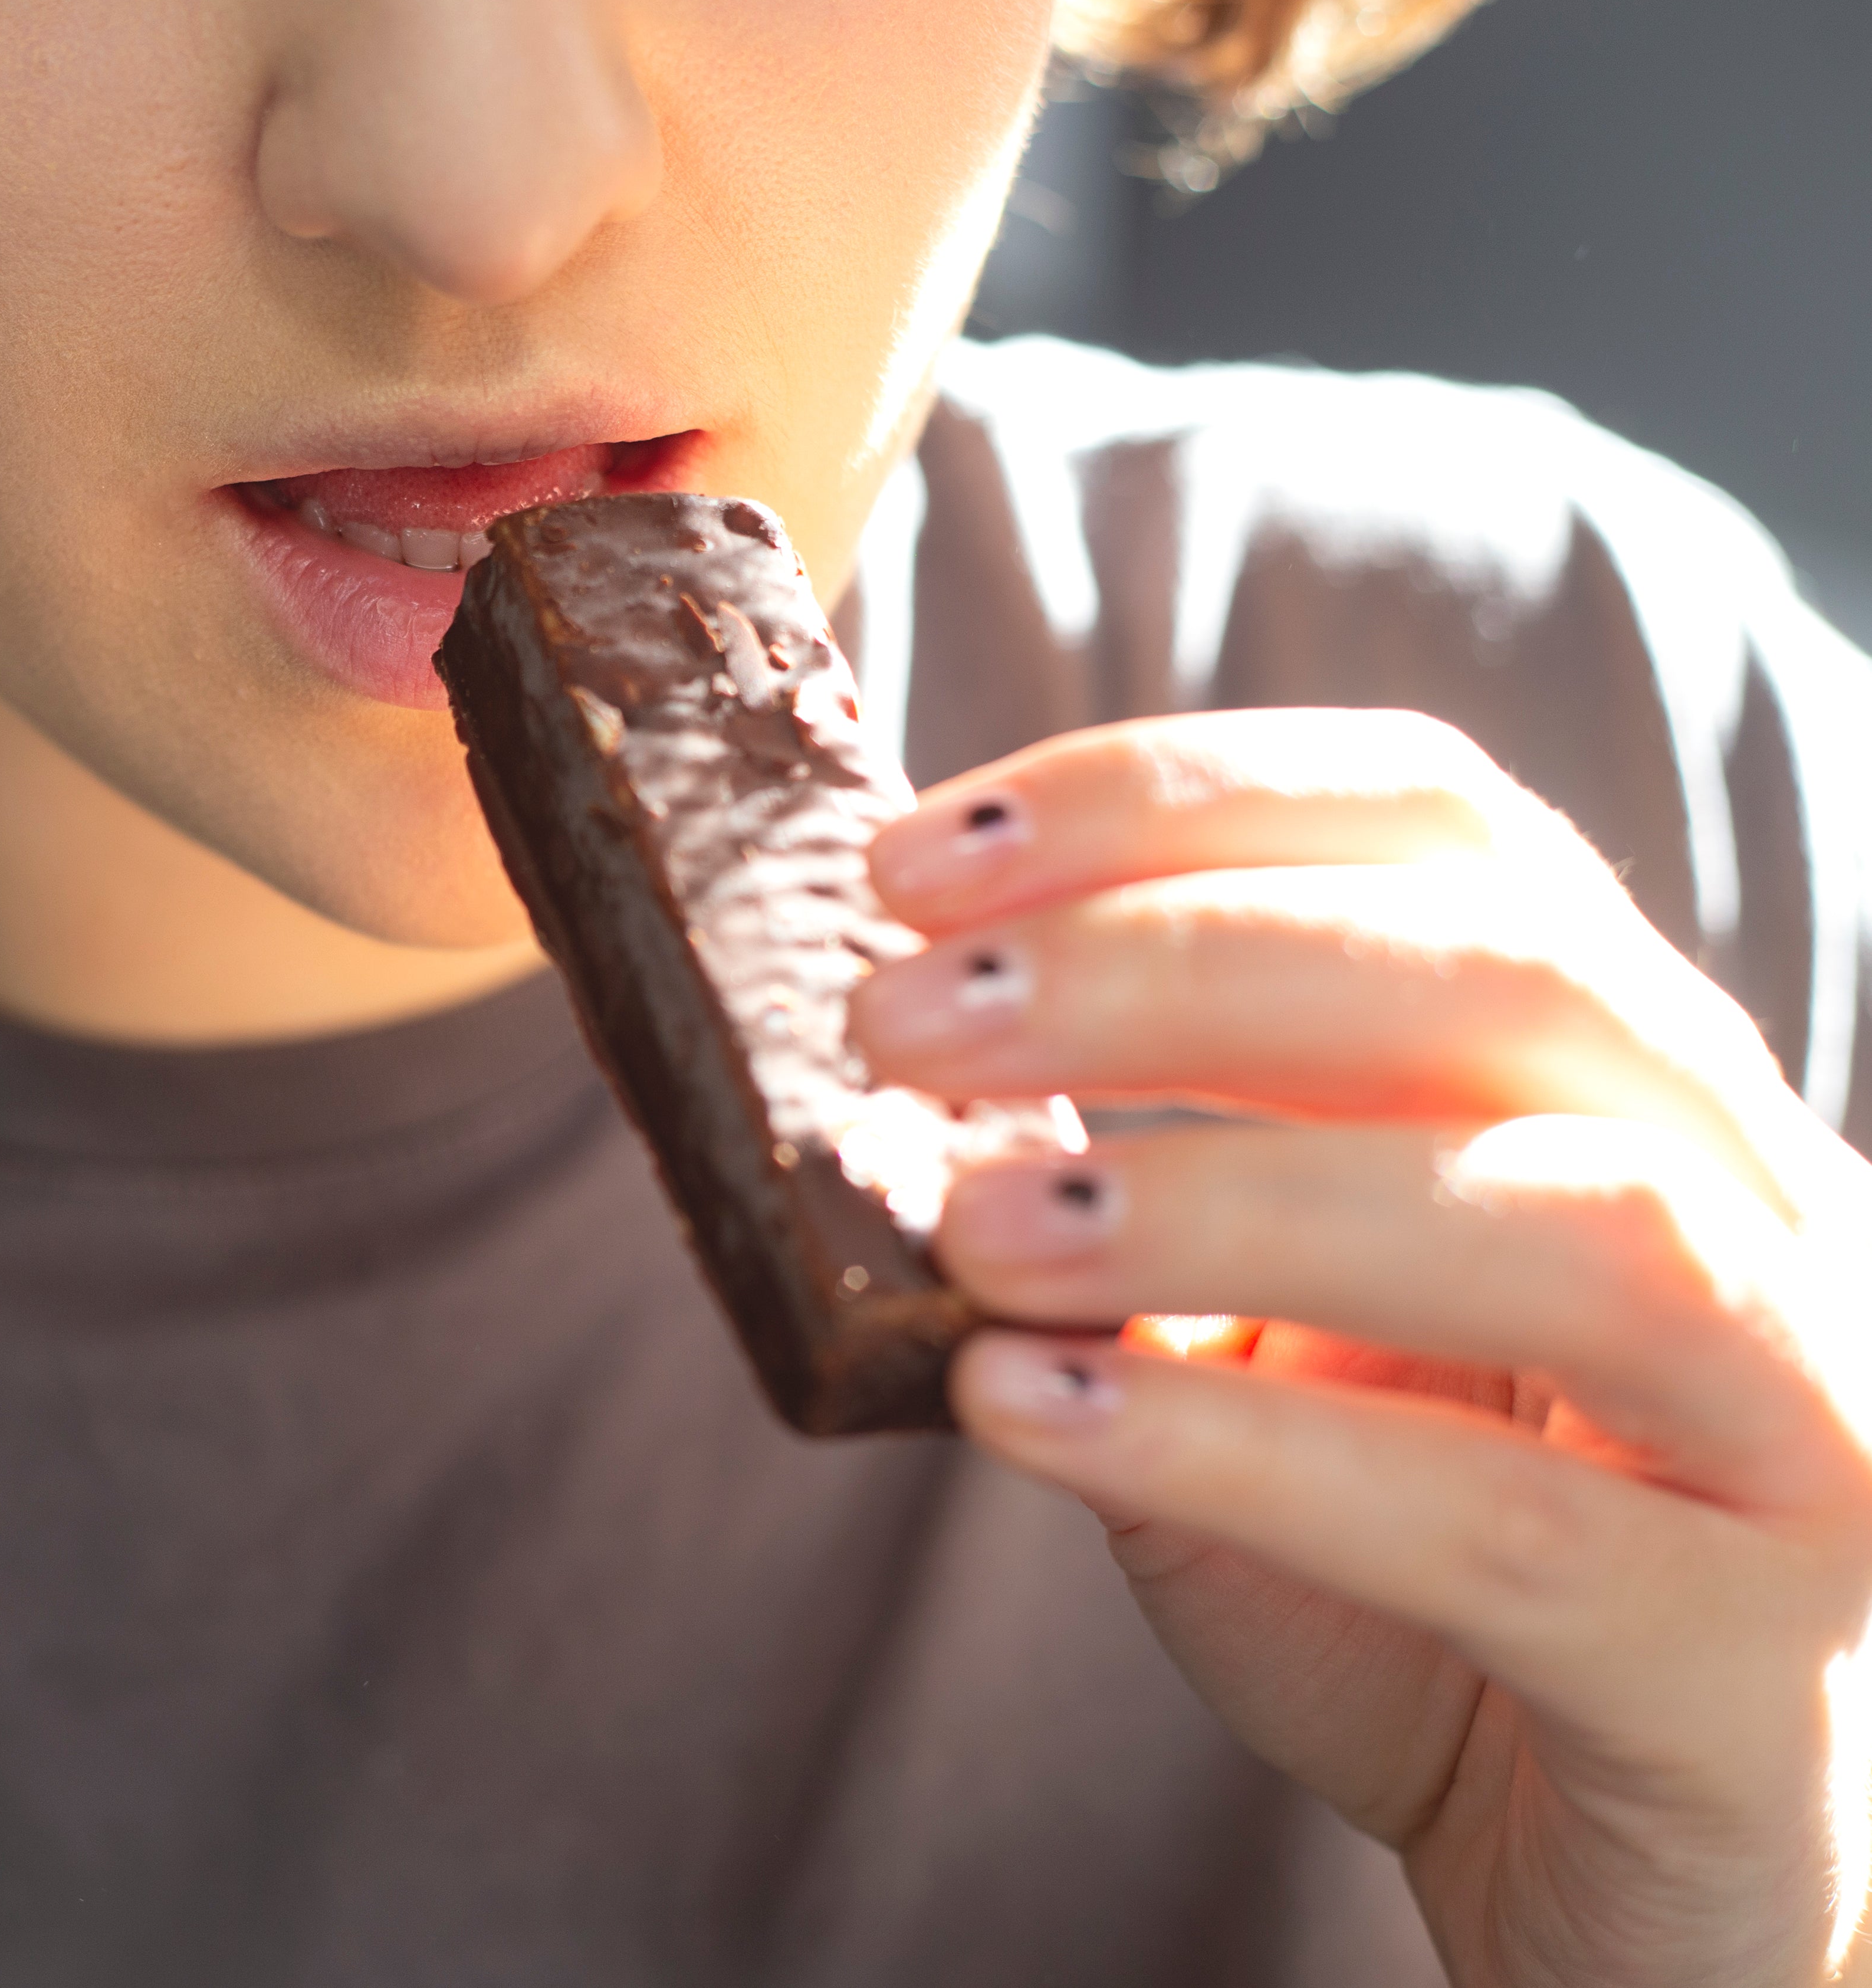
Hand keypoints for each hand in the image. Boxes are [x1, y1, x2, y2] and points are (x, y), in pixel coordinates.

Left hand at [852, 709, 1871, 1987]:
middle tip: (895, 1018)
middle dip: (1166, 959)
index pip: (1446, 828)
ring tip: (970, 1225)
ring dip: (1225, 1192)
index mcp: (1641, 1089)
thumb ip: (1133, 1217)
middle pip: (1508, 970)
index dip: (1172, 797)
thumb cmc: (1420, 1601)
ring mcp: (1813, 1438)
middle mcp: (1776, 1213)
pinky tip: (1028, 1413)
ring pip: (1574, 1224)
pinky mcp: (1758, 1677)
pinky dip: (1249, 1451)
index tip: (913, 857)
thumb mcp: (1258, 1359)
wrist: (1621, 1893)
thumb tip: (920, 1066)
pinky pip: (1511, 1532)